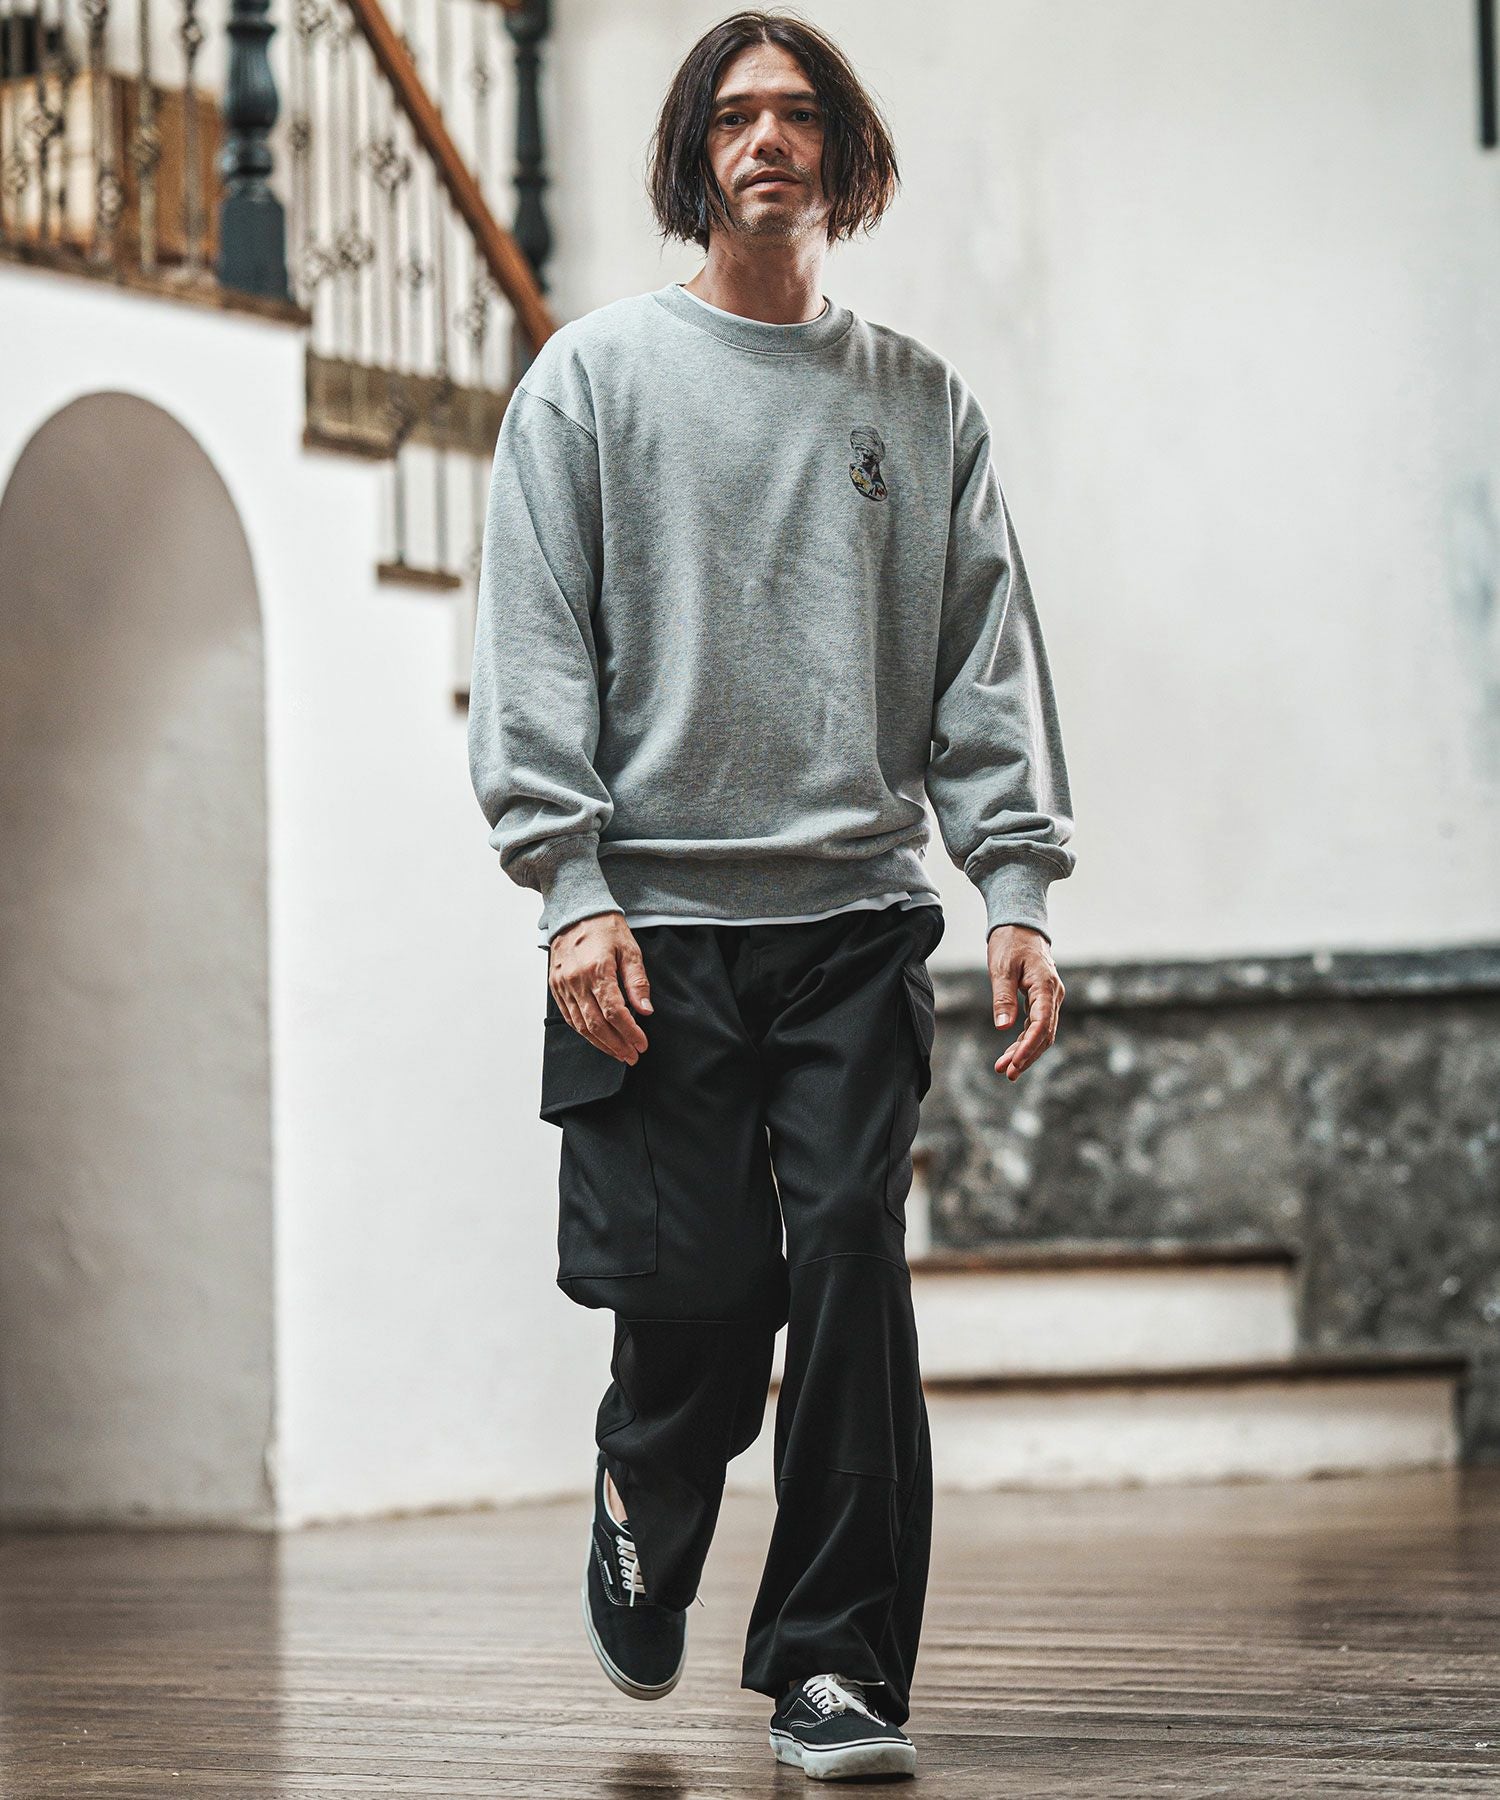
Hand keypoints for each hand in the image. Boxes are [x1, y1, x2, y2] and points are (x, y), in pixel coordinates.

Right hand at [548, 911, 653, 1061]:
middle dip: (617, 1045)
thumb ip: (637, 981)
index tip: (642, 1044)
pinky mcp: (555, 986)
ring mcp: (562, 985)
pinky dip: (584, 1032)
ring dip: (601, 1044)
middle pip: (596, 1025)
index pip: (615, 1012)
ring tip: (618, 1053)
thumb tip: (645, 1010)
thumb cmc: (605, 928)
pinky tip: (597, 1039)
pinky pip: (569, 1016)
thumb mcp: (630, 949)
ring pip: (581, 1025)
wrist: (575, 911)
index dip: (630, 1033)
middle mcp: (576, 980)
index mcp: (597, 970)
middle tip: (632, 1056)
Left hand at [988, 924, 1064, 1080]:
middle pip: (1045, 1034)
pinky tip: (1011, 1053)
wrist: (1020, 926)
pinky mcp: (1042, 1000)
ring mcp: (1050, 998)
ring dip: (1025, 1051)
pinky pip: (1037, 1026)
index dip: (1029, 1046)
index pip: (1042, 1024)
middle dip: (1026, 1055)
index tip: (1014, 1063)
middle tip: (1006, 1073)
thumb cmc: (1010, 943)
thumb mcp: (1001, 968)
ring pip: (1042, 1033)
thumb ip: (1003, 997)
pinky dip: (1025, 1040)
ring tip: (1005, 1069)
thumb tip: (1004, 1028)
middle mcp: (1054, 994)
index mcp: (1046, 986)